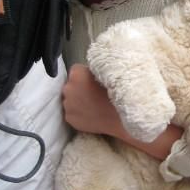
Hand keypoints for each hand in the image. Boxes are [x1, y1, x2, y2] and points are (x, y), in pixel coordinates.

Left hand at [63, 63, 183, 158]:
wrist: (122, 116)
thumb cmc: (118, 91)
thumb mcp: (107, 72)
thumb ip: (94, 70)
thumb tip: (90, 71)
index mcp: (76, 73)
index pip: (76, 70)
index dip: (86, 75)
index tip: (94, 81)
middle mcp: (68, 88)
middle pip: (71, 85)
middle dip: (79, 88)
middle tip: (94, 93)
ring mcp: (68, 105)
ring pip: (71, 100)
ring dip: (78, 101)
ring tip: (94, 104)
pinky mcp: (69, 119)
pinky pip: (72, 113)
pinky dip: (79, 113)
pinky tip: (92, 113)